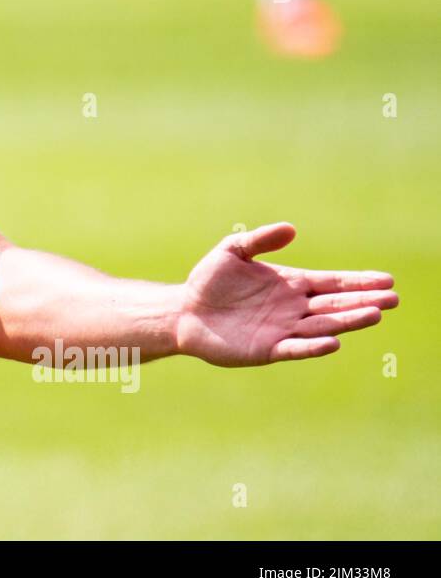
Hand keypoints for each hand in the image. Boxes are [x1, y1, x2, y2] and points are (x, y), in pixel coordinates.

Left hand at [176, 222, 397, 366]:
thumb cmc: (209, 280)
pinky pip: (296, 348)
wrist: (183, 310)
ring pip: (323, 325)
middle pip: (335, 304)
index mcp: (291, 284)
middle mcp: (294, 308)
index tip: (386, 280)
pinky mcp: (267, 349)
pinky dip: (313, 346)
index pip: (332, 283)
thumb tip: (291, 229)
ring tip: (374, 314)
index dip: (358, 282)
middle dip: (364, 301)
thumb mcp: (232, 251)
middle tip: (392, 298)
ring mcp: (283, 330)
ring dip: (348, 321)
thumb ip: (260, 240)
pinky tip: (333, 341)